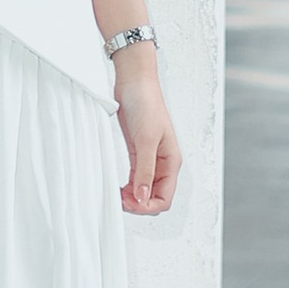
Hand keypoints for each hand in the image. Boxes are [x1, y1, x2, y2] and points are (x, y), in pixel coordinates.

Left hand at [113, 51, 180, 215]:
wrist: (134, 82)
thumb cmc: (146, 104)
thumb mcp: (146, 140)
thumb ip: (144, 170)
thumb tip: (142, 196)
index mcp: (171, 162)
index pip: (165, 198)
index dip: (148, 206)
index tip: (130, 203)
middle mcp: (163, 163)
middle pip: (155, 196)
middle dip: (139, 203)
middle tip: (120, 200)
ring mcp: (150, 158)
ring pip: (144, 189)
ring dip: (132, 196)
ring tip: (117, 195)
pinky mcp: (137, 152)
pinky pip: (135, 177)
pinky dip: (127, 186)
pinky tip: (118, 186)